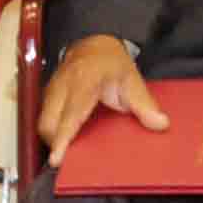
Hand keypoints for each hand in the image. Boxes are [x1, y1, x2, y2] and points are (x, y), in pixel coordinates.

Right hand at [35, 35, 161, 160]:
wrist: (94, 42)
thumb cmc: (109, 60)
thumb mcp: (132, 79)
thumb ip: (145, 104)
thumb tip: (159, 124)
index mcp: (83, 82)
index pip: (70, 115)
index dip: (63, 138)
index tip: (58, 157)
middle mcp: (63, 86)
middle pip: (48, 123)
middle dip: (55, 143)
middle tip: (70, 159)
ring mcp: (52, 89)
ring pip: (43, 122)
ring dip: (52, 138)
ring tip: (68, 150)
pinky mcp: (48, 94)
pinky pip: (44, 117)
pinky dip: (52, 130)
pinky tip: (66, 137)